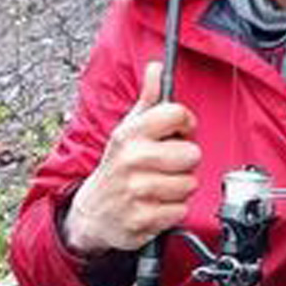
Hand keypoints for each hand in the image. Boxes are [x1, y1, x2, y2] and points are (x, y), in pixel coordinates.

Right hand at [63, 62, 201, 254]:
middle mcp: (132, 159)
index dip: (185, 124)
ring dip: (179, 187)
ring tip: (159, 185)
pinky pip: (180, 210)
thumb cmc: (120, 165)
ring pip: (189, 184)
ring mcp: (136, 190)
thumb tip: (156, 67)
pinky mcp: (142, 219)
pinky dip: (172, 210)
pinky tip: (155, 204)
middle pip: (192, 153)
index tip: (177, 132)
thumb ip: (149, 99)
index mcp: (130, 133)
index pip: (178, 114)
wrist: (93, 211)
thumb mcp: (129, 129)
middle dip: (184, 162)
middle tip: (165, 165)